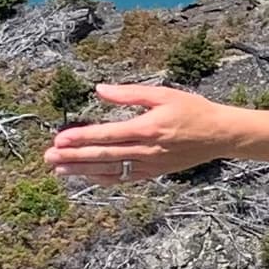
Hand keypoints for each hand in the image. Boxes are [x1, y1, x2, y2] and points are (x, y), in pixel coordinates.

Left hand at [45, 84, 229, 190]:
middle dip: (74, 157)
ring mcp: (149, 164)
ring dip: (82, 171)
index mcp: (148, 127)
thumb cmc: (192, 109)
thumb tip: (99, 90)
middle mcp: (146, 150)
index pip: (107, 135)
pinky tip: (85, 177)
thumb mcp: (163, 94)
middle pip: (103, 155)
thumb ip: (129, 94)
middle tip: (49, 157)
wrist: (219, 135)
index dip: (82, 138)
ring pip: (110, 170)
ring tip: (58, 170)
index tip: (60, 138)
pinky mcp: (154, 173)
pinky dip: (103, 178)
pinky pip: (124, 178)